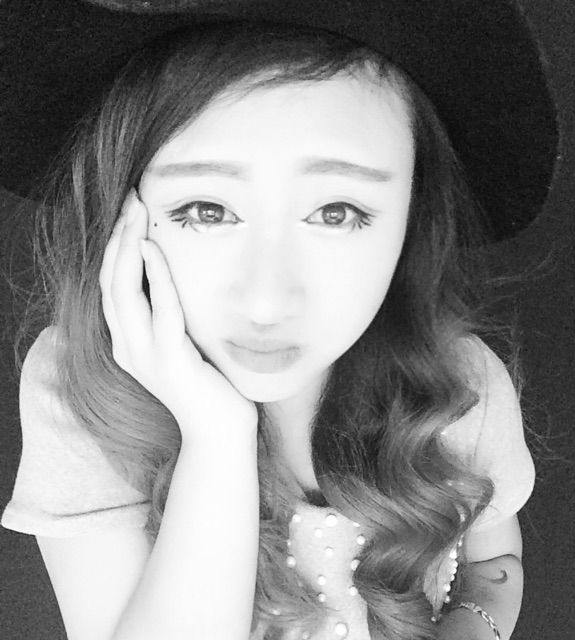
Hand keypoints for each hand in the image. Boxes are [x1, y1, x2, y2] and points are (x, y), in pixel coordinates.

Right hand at [99, 189, 257, 441]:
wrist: (220, 431)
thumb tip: (174, 277)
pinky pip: (159, 312)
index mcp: (128, 341)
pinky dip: (156, 278)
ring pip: (123, 291)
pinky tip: (155, 250)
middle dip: (118, 236)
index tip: (129, 210)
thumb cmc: (208, 384)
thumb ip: (170, 315)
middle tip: (131, 198)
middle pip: (110, 280)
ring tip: (137, 213)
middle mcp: (128, 346)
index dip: (116, 245)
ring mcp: (145, 356)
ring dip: (128, 248)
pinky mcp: (170, 362)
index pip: (112, 283)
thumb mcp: (182, 344)